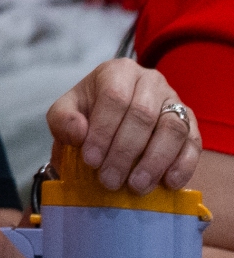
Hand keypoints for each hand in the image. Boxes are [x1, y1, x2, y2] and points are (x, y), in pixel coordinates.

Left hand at [47, 57, 200, 192]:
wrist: (113, 120)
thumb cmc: (88, 114)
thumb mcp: (65, 112)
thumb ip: (63, 119)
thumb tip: (79, 132)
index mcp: (118, 71)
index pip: (114, 97)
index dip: (102, 131)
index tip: (90, 161)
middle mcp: (150, 81)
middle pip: (142, 115)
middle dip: (124, 152)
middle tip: (109, 181)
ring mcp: (174, 101)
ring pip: (172, 129)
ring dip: (154, 161)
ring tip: (136, 186)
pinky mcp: (191, 124)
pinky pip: (194, 144)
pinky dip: (183, 165)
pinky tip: (168, 183)